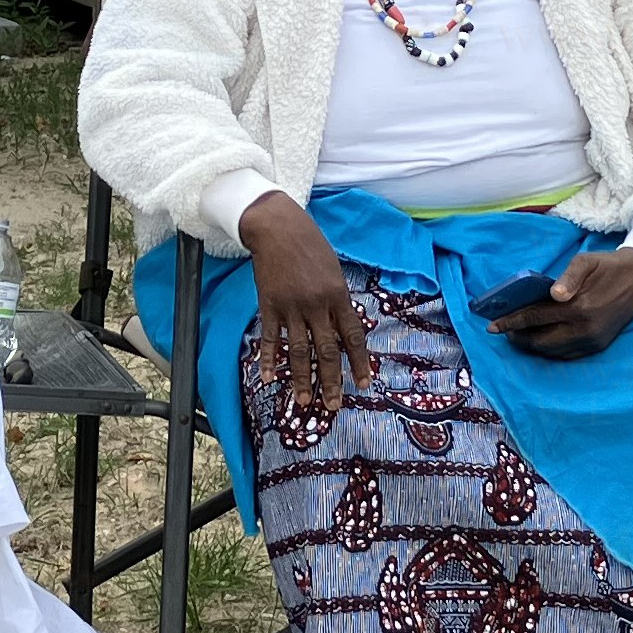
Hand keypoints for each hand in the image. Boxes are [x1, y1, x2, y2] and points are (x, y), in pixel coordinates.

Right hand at [239, 193, 372, 416]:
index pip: (352, 336)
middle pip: (326, 351)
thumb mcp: (334, 269)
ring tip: (305, 401)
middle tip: (334, 405)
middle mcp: (317, 304)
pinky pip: (271, 338)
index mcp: (338, 294)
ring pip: (299, 351)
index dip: (359, 362)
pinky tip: (270, 378)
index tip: (363, 384)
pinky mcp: (270, 305)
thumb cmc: (310, 244)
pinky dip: (269, 360)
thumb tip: (344, 328)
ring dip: (302, 379)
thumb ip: (338, 299)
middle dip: (331, 381)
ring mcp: (292, 306)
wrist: (277, 227)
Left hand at [489, 249, 632, 359]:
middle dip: (518, 337)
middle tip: (504, 330)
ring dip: (532, 346)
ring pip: (552, 352)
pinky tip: (541, 342)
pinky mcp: (599, 346)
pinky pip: (567, 355)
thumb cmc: (608, 266)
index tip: (492, 326)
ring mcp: (592, 341)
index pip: (535, 318)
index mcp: (579, 307)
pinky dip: (550, 351)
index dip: (511, 322)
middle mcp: (585, 329)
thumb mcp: (586, 262)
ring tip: (519, 336)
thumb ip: (568, 277)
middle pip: (540, 341)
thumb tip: (553, 295)